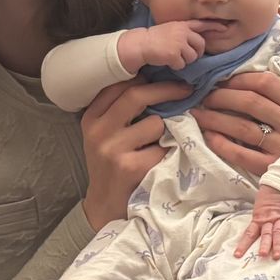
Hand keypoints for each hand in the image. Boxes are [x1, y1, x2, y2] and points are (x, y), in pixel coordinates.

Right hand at [79, 78, 190, 229]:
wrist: (106, 205)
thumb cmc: (113, 164)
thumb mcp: (107, 134)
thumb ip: (122, 110)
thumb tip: (157, 79)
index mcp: (92, 117)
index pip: (118, 85)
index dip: (146, 76)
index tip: (167, 75)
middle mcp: (98, 130)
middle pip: (136, 95)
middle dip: (167, 90)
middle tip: (187, 90)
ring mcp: (112, 149)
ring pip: (155, 123)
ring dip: (166, 132)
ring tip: (158, 145)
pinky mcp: (129, 167)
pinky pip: (161, 148)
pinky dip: (166, 154)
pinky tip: (158, 163)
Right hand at [119, 21, 209, 71]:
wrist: (140, 44)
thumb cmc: (156, 39)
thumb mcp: (171, 29)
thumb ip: (185, 32)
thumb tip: (199, 41)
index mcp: (182, 25)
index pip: (202, 24)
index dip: (214, 26)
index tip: (225, 28)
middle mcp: (182, 32)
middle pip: (200, 45)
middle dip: (197, 53)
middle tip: (187, 56)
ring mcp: (178, 42)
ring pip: (193, 57)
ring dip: (185, 61)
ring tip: (174, 57)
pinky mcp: (174, 53)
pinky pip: (182, 64)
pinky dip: (176, 66)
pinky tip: (168, 61)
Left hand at [190, 71, 279, 175]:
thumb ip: (272, 97)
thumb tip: (231, 81)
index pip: (266, 82)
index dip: (238, 79)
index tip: (220, 81)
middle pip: (250, 102)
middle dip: (221, 97)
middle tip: (204, 98)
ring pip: (242, 127)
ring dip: (215, 118)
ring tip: (199, 114)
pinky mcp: (272, 168)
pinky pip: (241, 154)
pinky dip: (221, 144)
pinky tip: (209, 136)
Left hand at [234, 186, 279, 259]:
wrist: (278, 185)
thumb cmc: (267, 201)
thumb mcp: (259, 211)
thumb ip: (256, 224)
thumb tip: (246, 239)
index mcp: (259, 220)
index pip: (249, 233)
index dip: (243, 244)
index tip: (237, 255)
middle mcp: (269, 220)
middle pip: (266, 234)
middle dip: (264, 245)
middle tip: (262, 255)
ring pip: (279, 231)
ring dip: (278, 243)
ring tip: (277, 254)